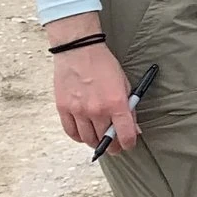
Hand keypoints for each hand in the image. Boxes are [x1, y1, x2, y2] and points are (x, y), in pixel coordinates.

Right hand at [48, 28, 137, 152]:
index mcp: (116, 104)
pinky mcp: (63, 108)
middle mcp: (97, 110)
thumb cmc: (104, 65)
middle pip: (105, 140)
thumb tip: (134, 129)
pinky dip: (79, 137)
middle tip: (114, 145)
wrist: (79, 50)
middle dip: (112, 146)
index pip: (125, 135)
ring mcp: (78, 111)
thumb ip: (129, 109)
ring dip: (95, 143)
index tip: (128, 144)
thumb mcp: (124, 85)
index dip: (129, 144)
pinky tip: (84, 134)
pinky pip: (71, 132)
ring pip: (88, 139)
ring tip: (99, 139)